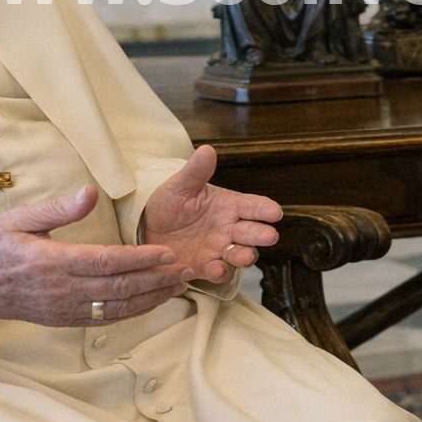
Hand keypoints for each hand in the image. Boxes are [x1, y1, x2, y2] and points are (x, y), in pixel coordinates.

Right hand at [0, 186, 191, 325]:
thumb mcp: (20, 217)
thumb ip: (59, 207)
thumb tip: (91, 192)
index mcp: (51, 261)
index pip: (107, 262)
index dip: (141, 259)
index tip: (168, 253)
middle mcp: (60, 291)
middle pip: (118, 289)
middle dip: (156, 281)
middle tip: (185, 270)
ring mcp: (61, 310)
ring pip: (115, 309)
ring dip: (150, 299)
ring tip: (177, 287)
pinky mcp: (61, 320)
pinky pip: (102, 320)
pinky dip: (130, 313)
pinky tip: (149, 303)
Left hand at [142, 145, 282, 282]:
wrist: (146, 229)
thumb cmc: (168, 204)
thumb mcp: (179, 186)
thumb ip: (195, 172)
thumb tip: (207, 149)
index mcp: (228, 206)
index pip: (254, 206)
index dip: (266, 209)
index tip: (275, 212)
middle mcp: (229, 228)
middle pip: (254, 232)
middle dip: (263, 234)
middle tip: (269, 236)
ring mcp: (219, 249)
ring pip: (242, 254)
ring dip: (245, 255)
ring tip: (243, 254)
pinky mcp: (206, 267)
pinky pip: (220, 272)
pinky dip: (221, 271)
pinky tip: (216, 268)